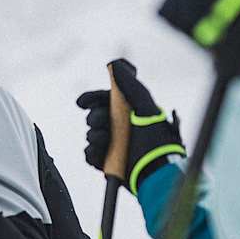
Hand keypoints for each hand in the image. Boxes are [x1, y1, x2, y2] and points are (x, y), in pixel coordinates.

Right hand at [76, 59, 185, 194]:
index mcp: (131, 112)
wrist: (157, 174)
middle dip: (95, 119)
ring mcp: (114, 146)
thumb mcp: (147, 109)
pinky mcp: (109, 163)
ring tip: (105, 141)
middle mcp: (122, 127)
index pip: (106, 99)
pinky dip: (92, 153)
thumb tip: (116, 64)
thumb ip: (132, 86)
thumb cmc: (157, 141)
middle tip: (104, 125)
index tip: (82, 103)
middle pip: (95, 116)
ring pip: (91, 135)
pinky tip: (100, 153)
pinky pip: (90, 154)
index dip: (92, 98)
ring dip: (94, 136)